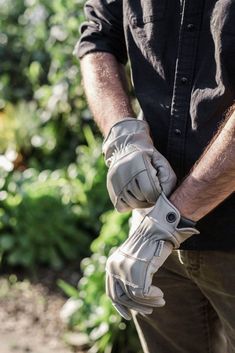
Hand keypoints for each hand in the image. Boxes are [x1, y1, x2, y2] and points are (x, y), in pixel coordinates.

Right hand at [102, 118, 176, 211]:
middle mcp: (123, 172)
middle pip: (141, 199)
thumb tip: (163, 197)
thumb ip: (167, 179)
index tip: (157, 187)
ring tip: (142, 191)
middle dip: (149, 198)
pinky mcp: (110, 188)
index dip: (157, 193)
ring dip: (140, 202)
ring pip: (131, 204)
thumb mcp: (161, 163)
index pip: (150, 192)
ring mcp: (114, 181)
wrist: (125, 149)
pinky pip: (121, 207)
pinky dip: (129, 204)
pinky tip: (132, 194)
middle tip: (151, 189)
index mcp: (138, 163)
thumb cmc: (148, 158)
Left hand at [105, 193, 198, 319]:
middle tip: (150, 311)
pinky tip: (161, 295)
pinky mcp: (137, 269)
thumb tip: (132, 302)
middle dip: (136, 308)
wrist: (157, 230)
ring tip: (161, 301)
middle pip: (121, 298)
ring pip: (134, 297)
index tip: (128, 315)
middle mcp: (114, 267)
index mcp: (111, 265)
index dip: (119, 306)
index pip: (111, 293)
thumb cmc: (148, 245)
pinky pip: (143, 293)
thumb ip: (129, 276)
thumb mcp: (133, 261)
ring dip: (149, 303)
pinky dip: (153, 297)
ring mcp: (124, 269)